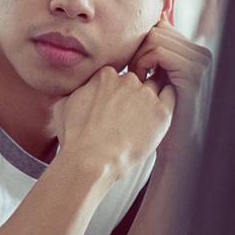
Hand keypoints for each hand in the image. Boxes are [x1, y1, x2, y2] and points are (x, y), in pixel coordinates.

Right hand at [52, 66, 174, 179]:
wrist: (91, 159)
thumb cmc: (75, 138)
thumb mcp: (63, 107)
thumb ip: (76, 92)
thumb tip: (75, 91)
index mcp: (105, 75)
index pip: (117, 77)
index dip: (116, 92)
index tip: (115, 106)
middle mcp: (127, 80)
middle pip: (136, 81)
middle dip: (132, 95)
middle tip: (128, 115)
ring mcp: (145, 95)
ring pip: (153, 88)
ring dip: (149, 100)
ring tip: (142, 119)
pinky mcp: (161, 112)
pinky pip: (170, 98)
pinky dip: (166, 103)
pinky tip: (158, 116)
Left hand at [129, 19, 213, 163]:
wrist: (176, 148)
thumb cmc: (161, 116)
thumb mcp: (159, 80)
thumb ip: (156, 54)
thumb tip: (149, 24)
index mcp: (195, 52)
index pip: (161, 27)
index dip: (142, 45)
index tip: (136, 68)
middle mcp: (202, 54)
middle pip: (157, 30)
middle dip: (139, 50)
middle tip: (134, 76)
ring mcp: (201, 62)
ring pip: (156, 38)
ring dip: (140, 58)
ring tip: (138, 79)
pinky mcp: (194, 73)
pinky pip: (160, 52)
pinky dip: (144, 63)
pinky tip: (142, 81)